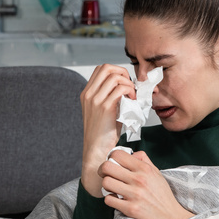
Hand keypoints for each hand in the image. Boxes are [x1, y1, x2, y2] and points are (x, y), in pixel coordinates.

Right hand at [80, 64, 135, 196]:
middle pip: (107, 67)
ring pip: (115, 77)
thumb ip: (110, 97)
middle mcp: (89, 94)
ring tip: (132, 96)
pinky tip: (132, 102)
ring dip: (128, 84)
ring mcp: (95, 100)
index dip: (116, 71)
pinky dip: (130, 92)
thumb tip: (127, 86)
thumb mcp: (103, 111)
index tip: (125, 83)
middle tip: (130, 87)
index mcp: (86, 94)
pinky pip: (121, 89)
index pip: (101, 69)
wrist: (96, 150)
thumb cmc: (103, 133)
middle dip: (123, 73)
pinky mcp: (105, 107)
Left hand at [101, 150, 194, 218]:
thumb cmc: (162, 195)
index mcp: (145, 169)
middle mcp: (139, 180)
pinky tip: (117, 199)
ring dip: (107, 186)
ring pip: (106, 183)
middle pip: (107, 167)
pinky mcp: (130, 209)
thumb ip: (144, 160)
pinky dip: (110, 199)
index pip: (117, 154)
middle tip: (106, 175)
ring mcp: (134, 195)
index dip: (111, 157)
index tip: (112, 163)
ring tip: (113, 188)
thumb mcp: (157, 173)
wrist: (170, 216)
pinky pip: (108, 199)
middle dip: (103, 170)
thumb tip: (130, 154)